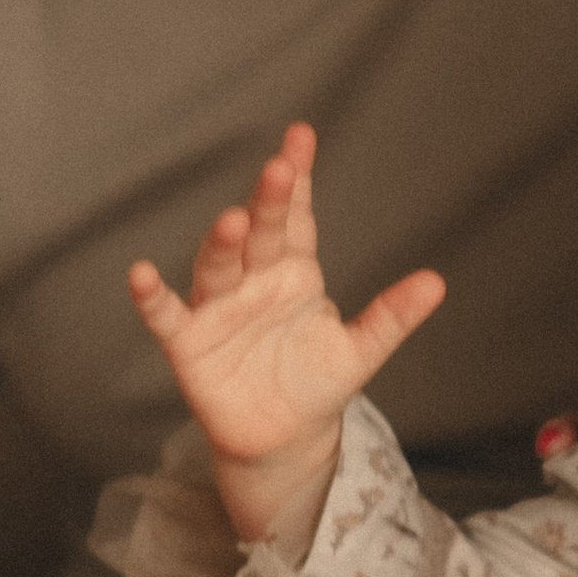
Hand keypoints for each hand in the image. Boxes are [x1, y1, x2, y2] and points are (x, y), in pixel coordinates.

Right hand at [129, 123, 444, 540]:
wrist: (283, 438)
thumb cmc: (315, 383)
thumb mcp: (361, 351)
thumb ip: (392, 316)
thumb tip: (437, 283)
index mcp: (294, 271)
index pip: (296, 217)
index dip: (298, 180)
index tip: (301, 138)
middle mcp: (253, 279)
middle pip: (260, 233)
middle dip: (269, 201)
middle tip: (279, 168)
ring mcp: (218, 307)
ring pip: (217, 266)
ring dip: (222, 243)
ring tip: (234, 221)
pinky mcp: (189, 343)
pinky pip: (166, 315)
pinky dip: (151, 297)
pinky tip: (140, 275)